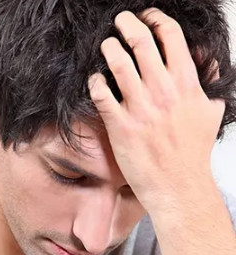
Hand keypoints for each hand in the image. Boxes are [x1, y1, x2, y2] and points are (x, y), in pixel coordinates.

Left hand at [88, 8, 224, 212]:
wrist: (178, 185)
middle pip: (142, 43)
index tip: (147, 16)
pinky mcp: (120, 125)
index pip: (171, 38)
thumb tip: (208, 65)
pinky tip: (95, 79)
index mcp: (186, 84)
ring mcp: (140, 108)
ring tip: (105, 44)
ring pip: (119, 64)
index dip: (157, 20)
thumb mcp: (210, 114)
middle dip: (128, 25)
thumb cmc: (192, 153)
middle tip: (119, 21)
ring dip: (109, 48)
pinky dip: (96, 82)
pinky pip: (102, 94)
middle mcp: (163, 91)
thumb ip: (207, 87)